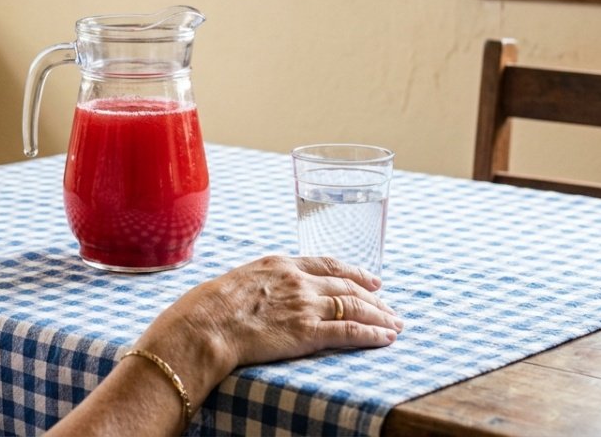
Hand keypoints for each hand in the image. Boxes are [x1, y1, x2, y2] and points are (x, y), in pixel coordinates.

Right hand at [135, 255, 401, 396]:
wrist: (206, 324)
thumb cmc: (209, 306)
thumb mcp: (237, 281)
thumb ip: (261, 284)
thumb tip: (263, 294)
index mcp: (280, 264)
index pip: (327, 264)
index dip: (353, 272)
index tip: (371, 279)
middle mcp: (298, 280)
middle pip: (347, 286)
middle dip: (373, 297)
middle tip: (390, 306)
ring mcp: (305, 305)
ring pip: (355, 306)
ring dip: (380, 316)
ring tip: (395, 324)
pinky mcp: (309, 331)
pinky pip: (350, 331)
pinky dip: (372, 334)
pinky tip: (385, 337)